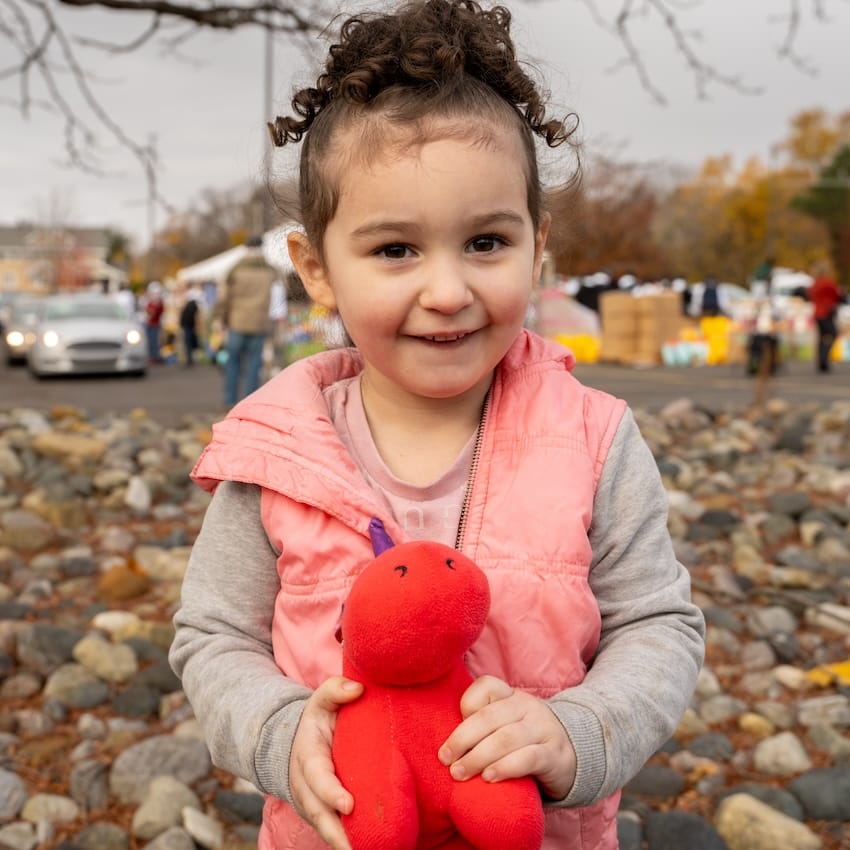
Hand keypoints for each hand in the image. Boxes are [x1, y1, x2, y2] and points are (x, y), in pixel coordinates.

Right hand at [289, 676, 362, 849]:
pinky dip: (348, 845)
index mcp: (308, 759)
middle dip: (338, 834)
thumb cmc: (318, 720)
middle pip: (319, 815)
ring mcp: (313, 806)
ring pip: (326, 830)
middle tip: (359, 847)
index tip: (349, 805)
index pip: (317, 778)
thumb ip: (335, 690)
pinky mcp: (324, 816)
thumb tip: (357, 689)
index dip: (331, 793)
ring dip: (344, 845)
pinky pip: (335, 834)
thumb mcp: (322, 700)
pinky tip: (371, 849)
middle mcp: (306, 788)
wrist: (298, 743)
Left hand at [438, 675, 576, 800]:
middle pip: (490, 717)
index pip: (487, 686)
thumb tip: (447, 747)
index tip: (452, 729)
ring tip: (460, 773)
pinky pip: (528, 758)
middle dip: (463, 738)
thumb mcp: (506, 724)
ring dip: (478, 757)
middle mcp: (527, 707)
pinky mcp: (554, 755)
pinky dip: (505, 768)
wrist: (573, 756)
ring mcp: (543, 729)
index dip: (466, 705)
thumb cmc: (525, 742)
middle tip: (446, 760)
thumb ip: (483, 726)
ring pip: (506, 738)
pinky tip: (488, 778)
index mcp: (511, 696)